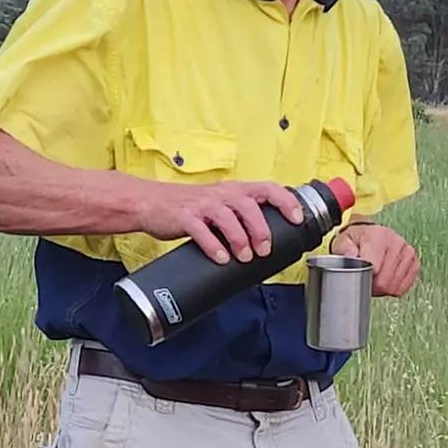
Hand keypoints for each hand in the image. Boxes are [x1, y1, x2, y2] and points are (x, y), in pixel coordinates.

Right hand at [154, 178, 320, 264]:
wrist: (151, 202)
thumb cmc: (190, 206)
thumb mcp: (221, 204)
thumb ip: (242, 214)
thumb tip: (271, 239)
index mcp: (235, 190)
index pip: (268, 188)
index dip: (286, 202)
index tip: (297, 219)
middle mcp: (221, 195)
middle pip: (249, 206)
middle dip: (261, 230)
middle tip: (264, 250)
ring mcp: (202, 205)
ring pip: (228, 218)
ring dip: (240, 240)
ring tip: (244, 257)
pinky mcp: (184, 217)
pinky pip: (202, 231)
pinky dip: (214, 246)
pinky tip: (221, 258)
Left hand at [338, 219, 417, 296]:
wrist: (371, 236)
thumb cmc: (357, 242)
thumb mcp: (344, 242)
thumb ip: (345, 251)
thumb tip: (350, 257)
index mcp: (378, 236)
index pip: (374, 267)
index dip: (365, 277)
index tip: (359, 274)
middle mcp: (396, 242)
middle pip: (384, 280)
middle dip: (373, 285)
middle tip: (366, 278)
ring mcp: (408, 253)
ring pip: (394, 286)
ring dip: (383, 288)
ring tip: (376, 278)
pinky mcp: (414, 263)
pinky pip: (403, 287)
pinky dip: (393, 288)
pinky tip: (386, 279)